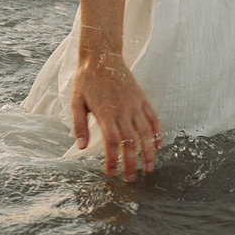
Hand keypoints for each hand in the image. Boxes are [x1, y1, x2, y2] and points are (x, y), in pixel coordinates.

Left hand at [71, 56, 162, 180]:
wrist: (102, 56)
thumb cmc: (86, 80)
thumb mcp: (76, 101)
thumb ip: (79, 124)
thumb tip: (80, 146)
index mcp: (106, 112)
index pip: (112, 142)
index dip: (113, 160)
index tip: (111, 173)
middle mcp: (123, 110)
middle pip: (131, 142)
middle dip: (131, 163)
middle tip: (131, 178)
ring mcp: (135, 104)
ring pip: (146, 133)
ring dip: (148, 153)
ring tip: (148, 168)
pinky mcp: (142, 99)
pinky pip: (154, 118)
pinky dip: (157, 133)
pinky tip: (158, 146)